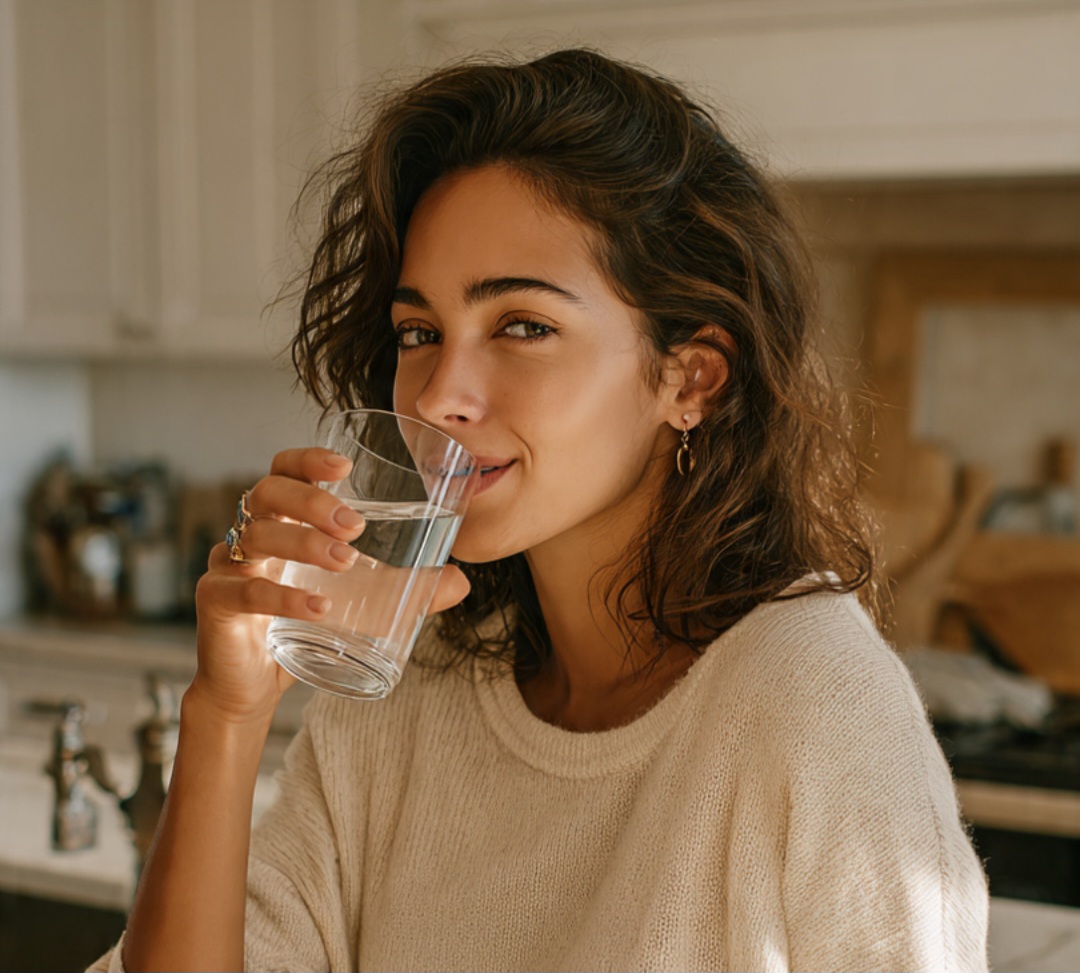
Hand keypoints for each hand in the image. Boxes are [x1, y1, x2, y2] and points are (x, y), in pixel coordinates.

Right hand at [191, 447, 470, 723]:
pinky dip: (283, 598)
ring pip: (257, 537)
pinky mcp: (217, 604)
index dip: (306, 459)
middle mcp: (248, 534)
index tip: (344, 465)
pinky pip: (245, 592)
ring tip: (345, 561)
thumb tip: (460, 580)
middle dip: (311, 501)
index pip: (282, 470)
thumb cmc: (302, 625)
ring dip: (303, 543)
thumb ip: (407, 589)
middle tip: (354, 525)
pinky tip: (318, 608)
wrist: (253, 686)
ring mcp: (227, 566)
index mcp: (280, 520)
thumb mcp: (360, 601)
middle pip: (268, 494)